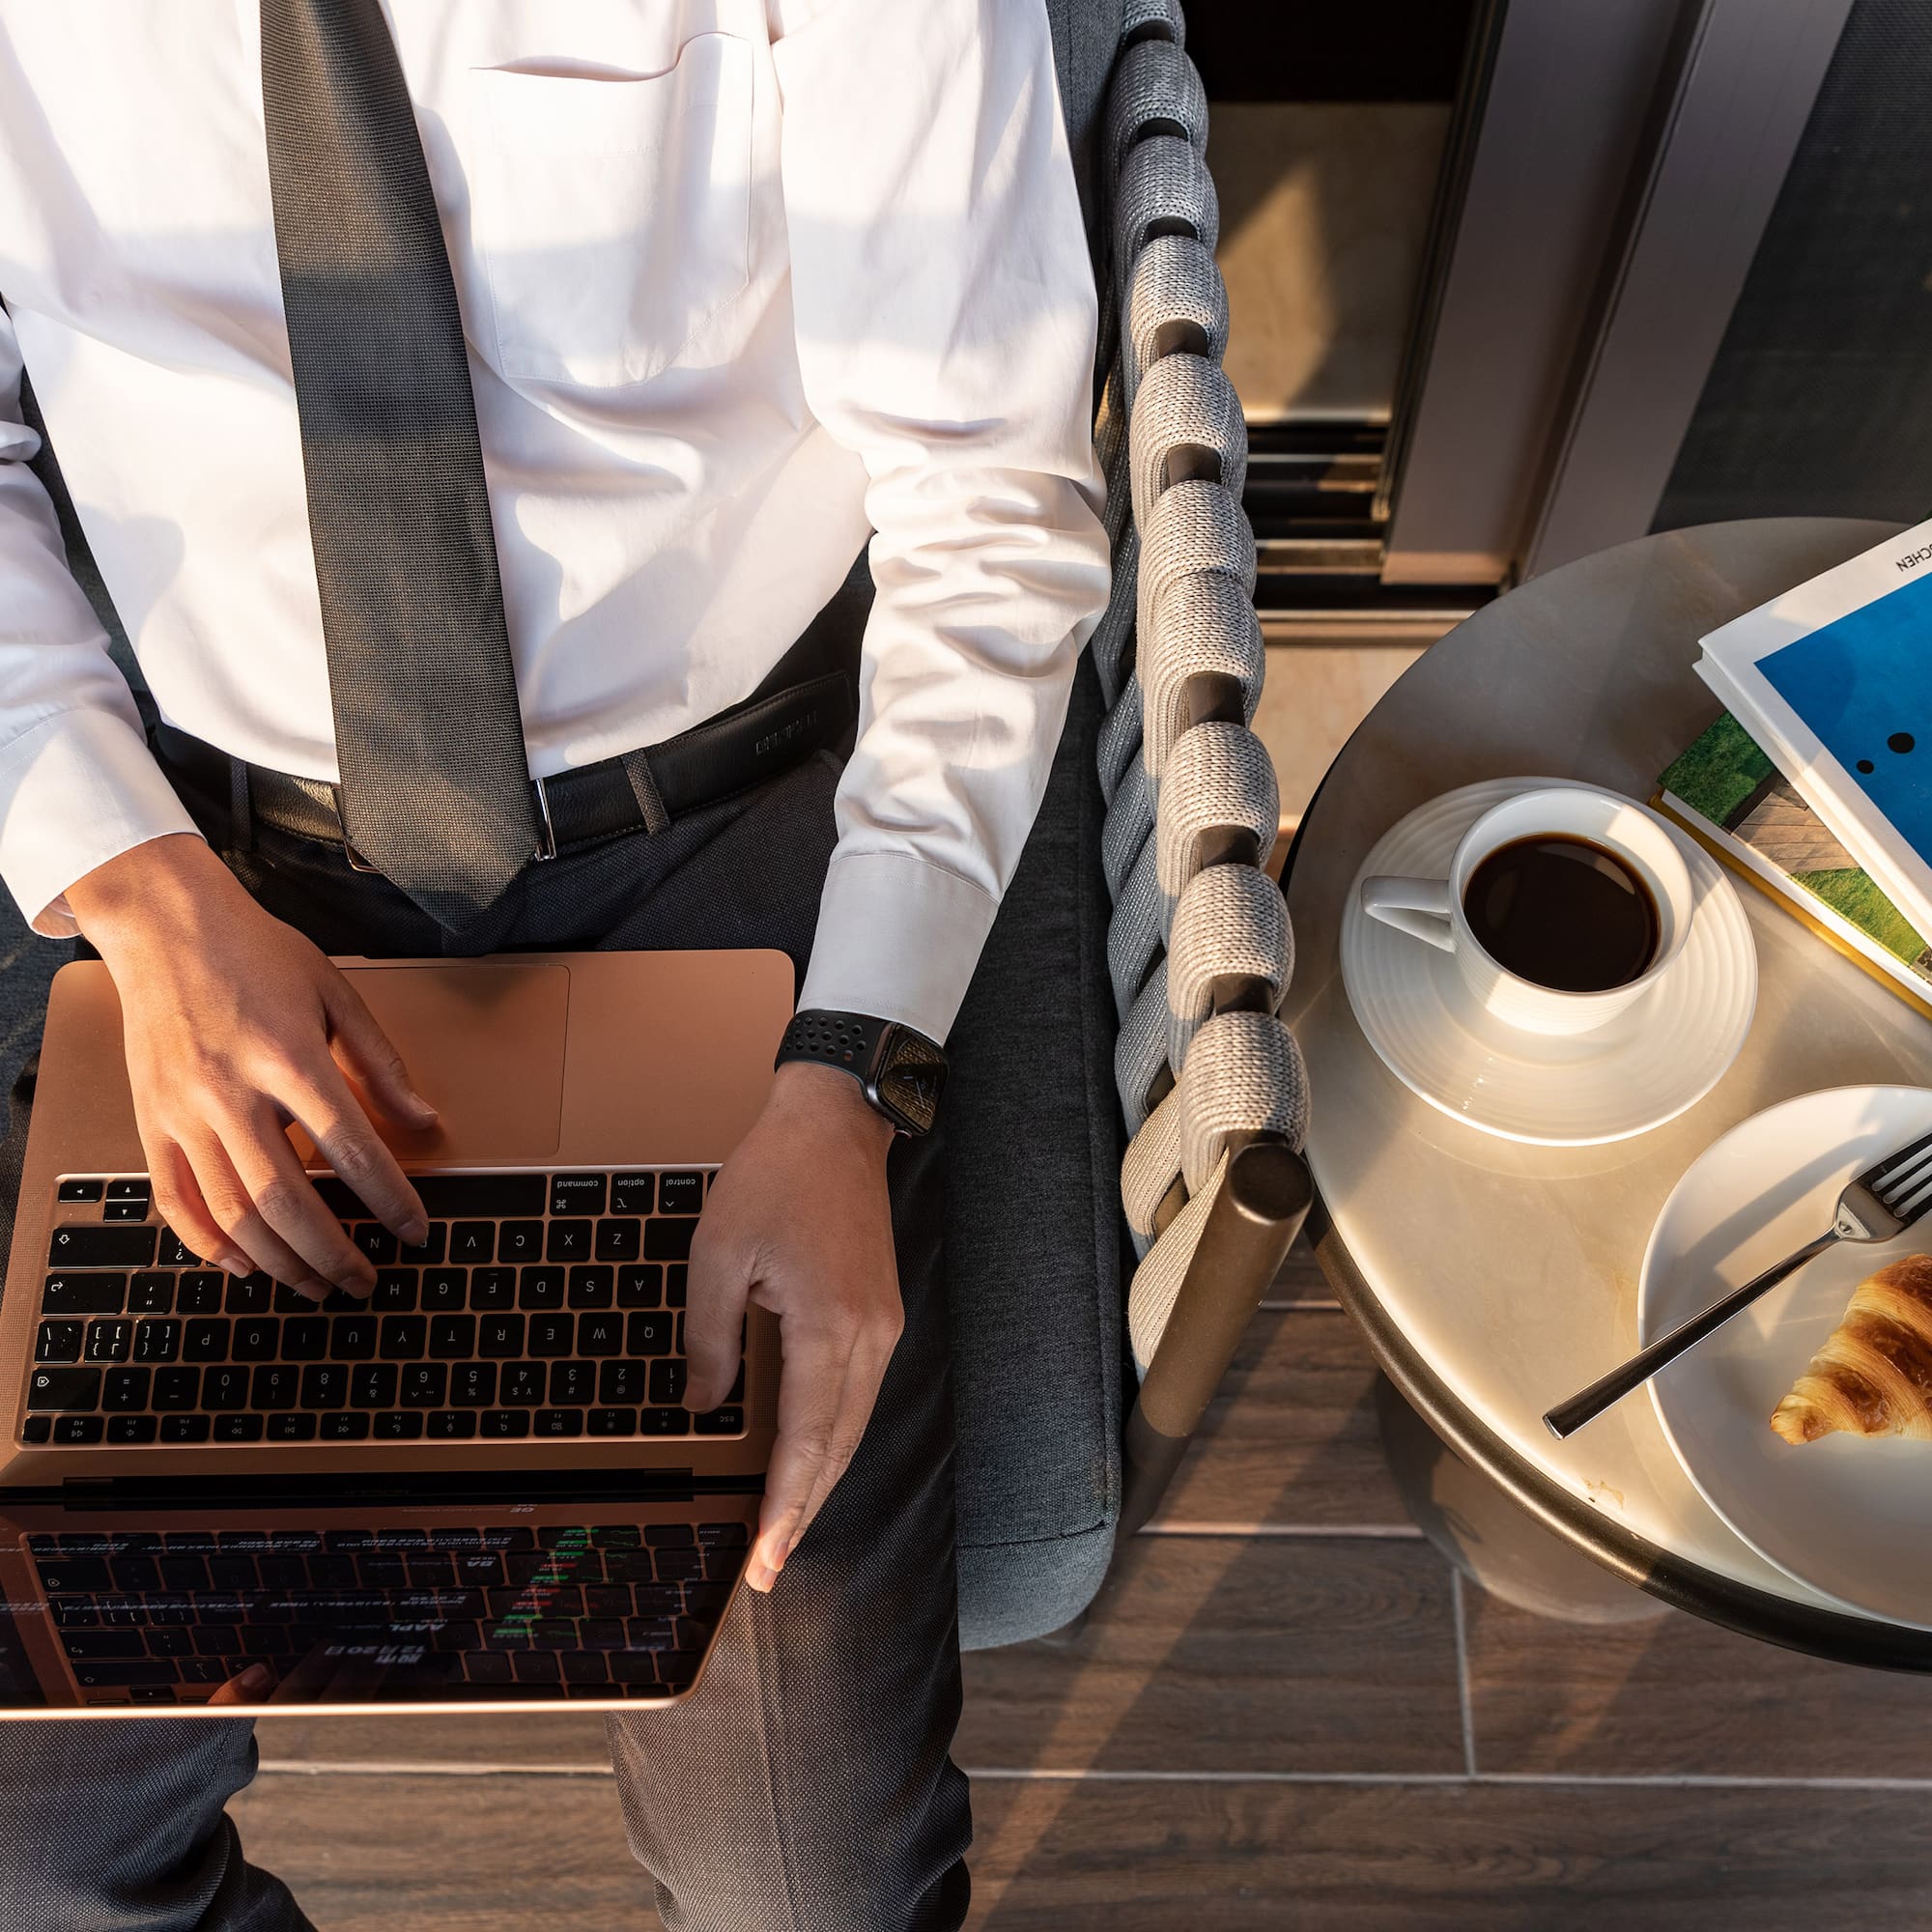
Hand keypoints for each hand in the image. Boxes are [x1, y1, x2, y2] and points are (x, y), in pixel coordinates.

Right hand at [65, 834, 436, 1300]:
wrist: (165, 925)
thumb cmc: (258, 953)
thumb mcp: (336, 993)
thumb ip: (381, 1064)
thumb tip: (424, 1122)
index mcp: (287, 1056)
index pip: (350, 1149)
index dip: (388, 1200)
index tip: (415, 1232)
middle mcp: (230, 1091)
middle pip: (287, 1199)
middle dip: (334, 1253)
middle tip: (367, 1281)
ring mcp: (181, 1111)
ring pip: (231, 1213)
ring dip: (280, 1262)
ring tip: (317, 1284)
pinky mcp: (148, 1121)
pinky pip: (174, 1202)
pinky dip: (209, 1245)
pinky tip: (246, 1265)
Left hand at [683, 1060, 900, 1592]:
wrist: (835, 1123)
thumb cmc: (774, 1178)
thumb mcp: (717, 1256)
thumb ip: (709, 1342)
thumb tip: (703, 1409)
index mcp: (829, 1325)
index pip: (807, 1441)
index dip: (785, 1507)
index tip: (764, 1559)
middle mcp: (870, 1336)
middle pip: (840, 1447)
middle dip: (805, 1511)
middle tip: (769, 1567)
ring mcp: (884, 1326)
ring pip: (854, 1427)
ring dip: (821, 1479)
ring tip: (783, 1527)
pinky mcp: (882, 1315)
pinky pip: (859, 1395)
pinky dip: (833, 1438)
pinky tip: (807, 1460)